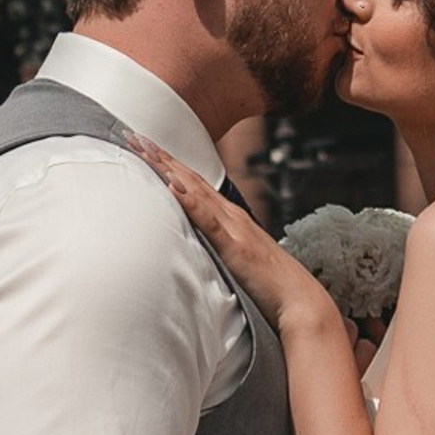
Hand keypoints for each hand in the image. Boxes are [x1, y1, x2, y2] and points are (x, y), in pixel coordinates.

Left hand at [125, 137, 334, 332]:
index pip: (193, 185)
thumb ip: (217, 247)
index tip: (145, 148)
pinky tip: (174, 187)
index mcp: (229, 218)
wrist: (298, 298)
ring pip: (196, 191)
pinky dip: (191, 202)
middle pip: (191, 180)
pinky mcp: (234, 246)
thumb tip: (193, 245)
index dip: (168, 165)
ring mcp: (234, 228)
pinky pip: (208, 221)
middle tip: (135, 136)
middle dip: (162, 157)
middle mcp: (231, 216)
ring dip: (169, 169)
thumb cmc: (269, 284)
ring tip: (146, 150)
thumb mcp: (236, 260)